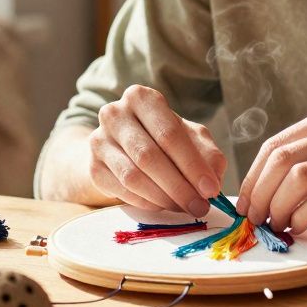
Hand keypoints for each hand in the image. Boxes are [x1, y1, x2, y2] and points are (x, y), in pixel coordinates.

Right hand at [88, 85, 225, 216]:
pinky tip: (164, 206)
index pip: (169, 134)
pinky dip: (147, 203)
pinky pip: (123, 191)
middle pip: (149, 156)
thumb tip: (213, 180)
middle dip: (179, 186)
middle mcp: (115, 114)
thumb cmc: (160, 138)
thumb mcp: (188, 137)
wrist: (119, 147)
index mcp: (142, 98)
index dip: (192, 165)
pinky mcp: (93, 167)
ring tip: (185, 208)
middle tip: (200, 206)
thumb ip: (206, 154)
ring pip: (133, 177)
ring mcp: (99, 141)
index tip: (211, 189)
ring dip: (164, 198)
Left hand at [235, 105, 306, 234]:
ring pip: (299, 179)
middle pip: (282, 160)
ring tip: (277, 226)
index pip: (276, 145)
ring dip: (278, 208)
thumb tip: (262, 186)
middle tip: (254, 220)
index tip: (245, 204)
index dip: (253, 177)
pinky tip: (299, 228)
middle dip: (260, 194)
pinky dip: (303, 217)